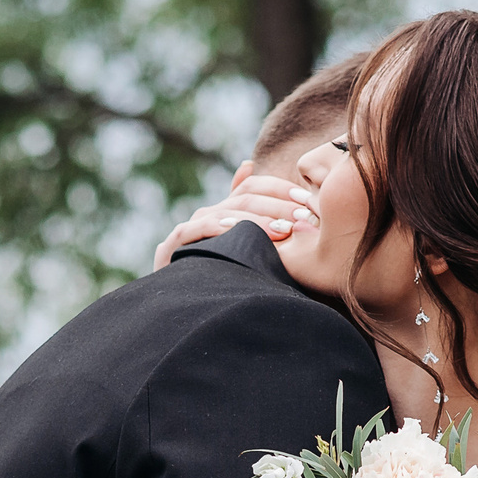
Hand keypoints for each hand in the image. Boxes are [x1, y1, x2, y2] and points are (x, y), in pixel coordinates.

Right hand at [150, 164, 317, 268]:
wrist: (186, 311)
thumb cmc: (225, 283)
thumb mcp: (248, 253)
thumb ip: (256, 220)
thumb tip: (250, 166)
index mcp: (225, 213)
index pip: (252, 186)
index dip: (280, 189)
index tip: (306, 200)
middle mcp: (207, 216)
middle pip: (244, 198)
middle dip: (276, 205)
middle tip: (302, 215)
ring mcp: (189, 230)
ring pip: (224, 213)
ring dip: (255, 220)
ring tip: (282, 229)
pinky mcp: (171, 247)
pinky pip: (193, 231)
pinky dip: (216, 229)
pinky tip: (238, 233)